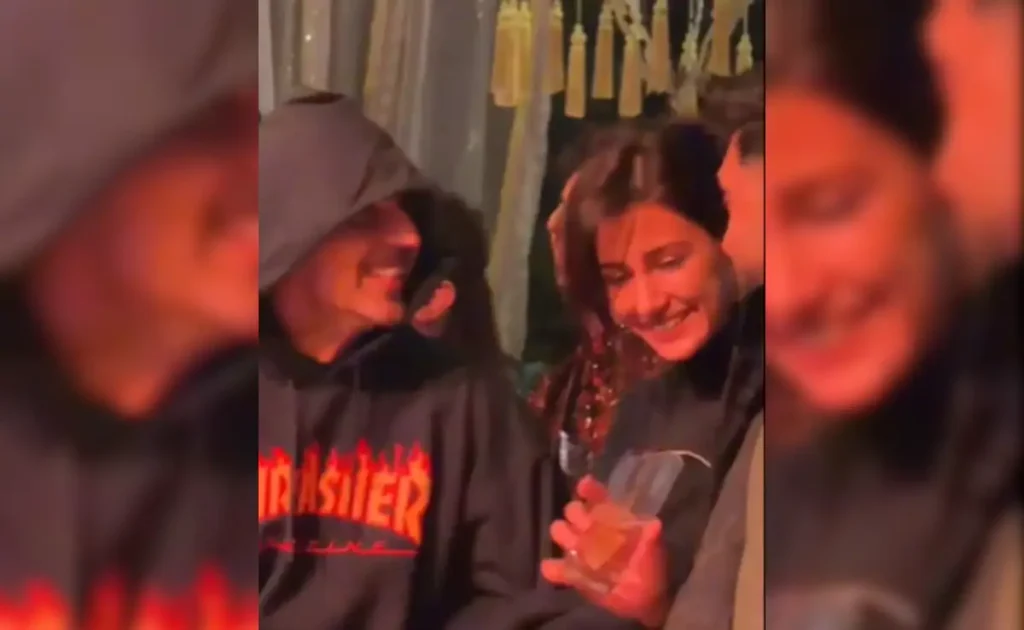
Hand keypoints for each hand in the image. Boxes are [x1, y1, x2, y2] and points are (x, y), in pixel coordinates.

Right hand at [540, 476, 668, 627]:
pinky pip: (553, 567)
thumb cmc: (648, 567)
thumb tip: (655, 525)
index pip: (597, 497)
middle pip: (573, 510)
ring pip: (559, 531)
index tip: (584, 487)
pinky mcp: (572, 574)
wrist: (642, 600)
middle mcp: (591, 529)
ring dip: (565, 536)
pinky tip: (557, 567)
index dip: (589, 490)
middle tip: (588, 526)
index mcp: (610, 519)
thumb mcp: (653, 550)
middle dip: (577, 514)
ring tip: (579, 548)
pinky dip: (553, 567)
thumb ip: (652, 537)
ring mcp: (579, 550)